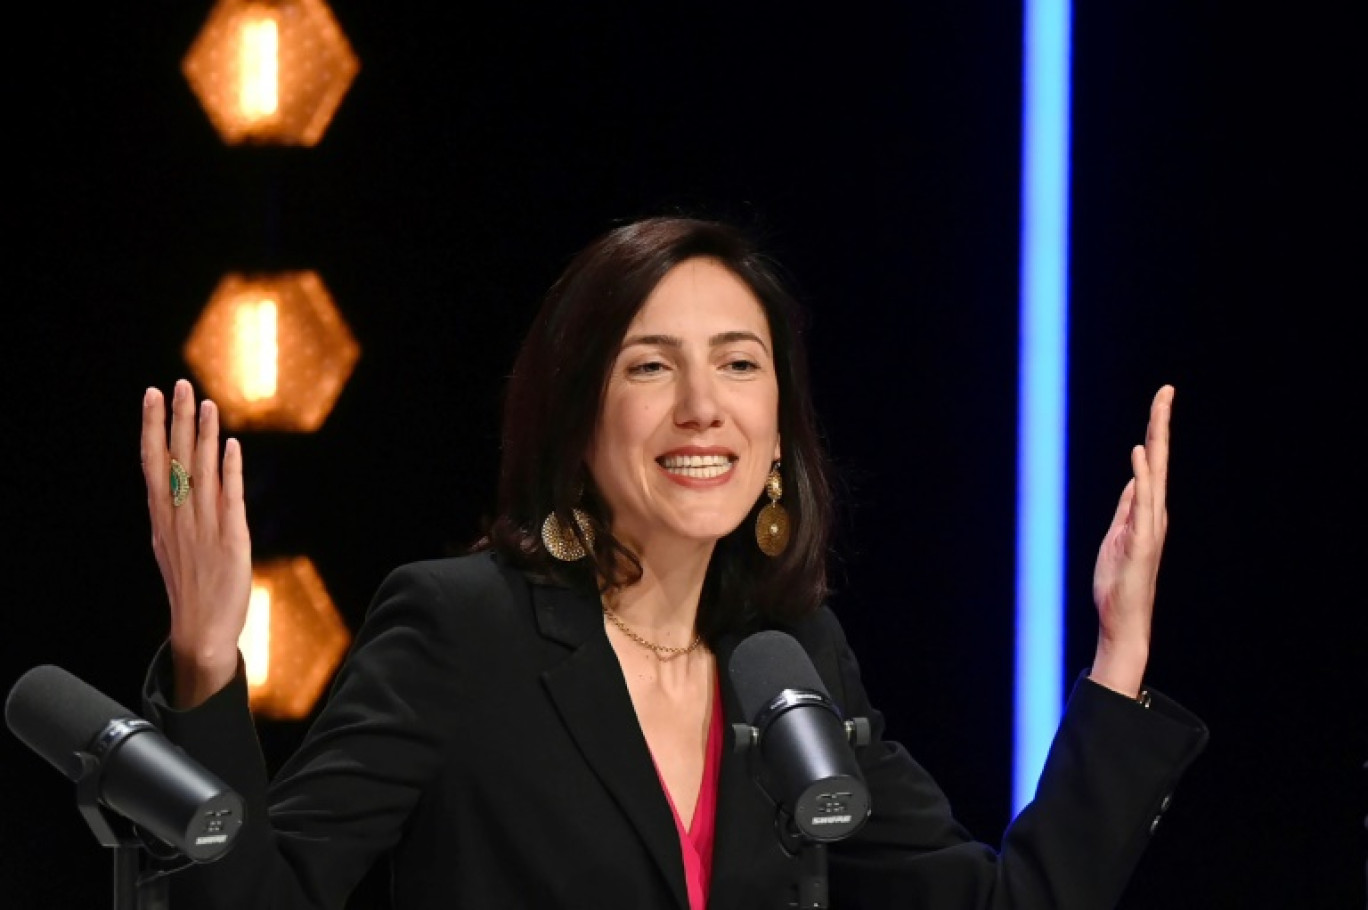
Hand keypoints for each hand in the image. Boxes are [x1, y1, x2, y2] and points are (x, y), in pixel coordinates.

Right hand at [140, 379, 251, 707]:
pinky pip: (229, 497)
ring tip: (208, 403)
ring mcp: (203, 528)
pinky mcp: (231, 540)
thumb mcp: (171, 547)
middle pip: (176, 459)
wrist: (201, 632)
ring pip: (202, 472)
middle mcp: (178, 518)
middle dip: (178, 419)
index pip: (153, 462)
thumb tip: (172, 485)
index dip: (153, 427)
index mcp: (161, 518)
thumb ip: (172, 515)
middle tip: (180, 384)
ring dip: (205, 436)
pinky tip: (231, 445)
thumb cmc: (190, 589)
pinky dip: (230, 470)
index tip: (152, 394)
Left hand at [1089, 385, 1171, 698]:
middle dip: (1161, 423)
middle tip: (1167, 389)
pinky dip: (1141, 478)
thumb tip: (1134, 481)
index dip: (1156, 430)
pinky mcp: (1139, 541)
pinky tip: (1139, 454)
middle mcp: (1154, 513)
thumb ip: (1128, 509)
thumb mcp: (1119, 537)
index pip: (1152, 462)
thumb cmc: (1120, 583)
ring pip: (1154, 475)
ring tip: (1159, 409)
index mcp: (1147, 511)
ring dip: (1155, 441)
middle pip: (1158, 459)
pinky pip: (1142, 504)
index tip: (1161, 398)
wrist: (1122, 620)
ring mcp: (1149, 526)